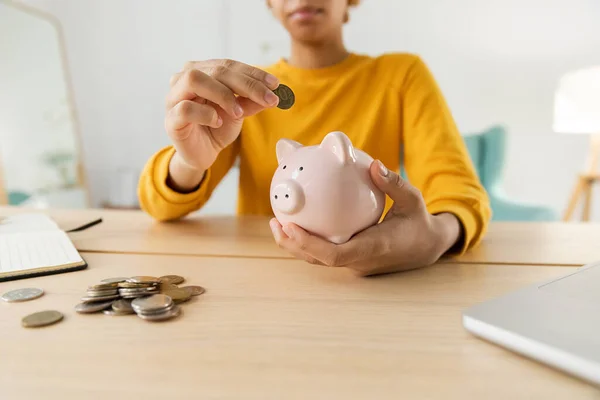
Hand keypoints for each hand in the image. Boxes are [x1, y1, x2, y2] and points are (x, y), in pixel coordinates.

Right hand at [165, 59, 280, 190]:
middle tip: (269, 98)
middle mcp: (184, 79)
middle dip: (246, 84)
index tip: (275, 85)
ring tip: (239, 112)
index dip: (253, 73)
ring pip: (195, 80)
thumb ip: (252, 100)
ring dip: (223, 94)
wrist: (202, 154)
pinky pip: (186, 108)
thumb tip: (274, 91)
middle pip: (216, 70)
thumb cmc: (217, 127)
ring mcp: (173, 97)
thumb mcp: (239, 112)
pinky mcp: (170, 119)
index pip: (229, 65)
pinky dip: (206, 114)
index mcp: (202, 71)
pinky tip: (218, 121)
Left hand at [270, 160, 462, 275]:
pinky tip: (298, 222)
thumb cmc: (420, 223)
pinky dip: (309, 241)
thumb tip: (373, 164)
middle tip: (276, 223)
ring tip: (278, 224)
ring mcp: (355, 264)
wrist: (428, 247)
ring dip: (297, 245)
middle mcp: (360, 261)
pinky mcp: (352, 261)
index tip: (290, 227)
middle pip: (319, 260)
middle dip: (294, 245)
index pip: (334, 255)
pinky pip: (326, 252)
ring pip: (319, 259)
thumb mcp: (412, 200)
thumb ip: (393, 183)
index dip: (309, 244)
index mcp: (373, 250)